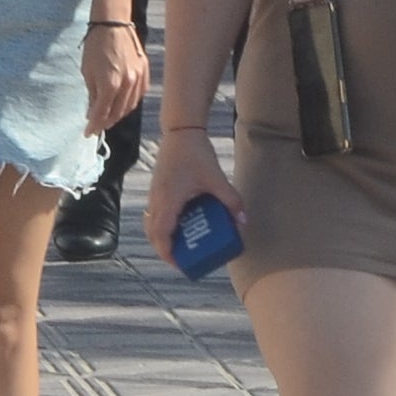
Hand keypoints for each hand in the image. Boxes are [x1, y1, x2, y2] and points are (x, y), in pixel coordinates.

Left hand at [79, 21, 152, 137]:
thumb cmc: (95, 46)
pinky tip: (122, 104)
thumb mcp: (88, 72)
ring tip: (108, 117)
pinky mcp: (144, 71)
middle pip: (117, 113)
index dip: (94, 126)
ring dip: (118, 115)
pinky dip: (130, 103)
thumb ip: (92, 95)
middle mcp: (127, 84)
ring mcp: (138, 78)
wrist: (112, 24)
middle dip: (105, 122)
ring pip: (130, 106)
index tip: (88, 133)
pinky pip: (139, 94)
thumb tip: (92, 112)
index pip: (101, 114)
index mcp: (110, 85)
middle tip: (97, 126)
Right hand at [144, 126, 239, 265]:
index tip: (181, 264)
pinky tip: (180, 223)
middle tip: (183, 258)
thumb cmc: (195, 153)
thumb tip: (243, 220)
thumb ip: (230, 199)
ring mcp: (154, 194)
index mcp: (168, 201)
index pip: (161, 236)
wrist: (181, 131)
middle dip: (165, 249)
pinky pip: (155, 214)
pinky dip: (163, 224)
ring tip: (181, 244)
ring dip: (163, 237)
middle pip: (153, 234)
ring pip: (152, 224)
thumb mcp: (215, 178)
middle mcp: (157, 200)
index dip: (168, 254)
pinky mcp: (157, 189)